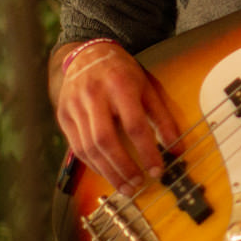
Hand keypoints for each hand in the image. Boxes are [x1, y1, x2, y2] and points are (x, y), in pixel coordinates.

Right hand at [53, 41, 181, 190]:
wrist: (87, 54)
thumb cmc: (122, 72)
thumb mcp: (147, 88)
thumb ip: (162, 118)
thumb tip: (177, 149)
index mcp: (119, 85)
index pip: (134, 125)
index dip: (147, 151)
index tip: (157, 170)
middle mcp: (94, 95)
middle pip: (106, 139)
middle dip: (123, 167)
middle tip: (137, 185)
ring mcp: (75, 105)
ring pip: (88, 147)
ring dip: (108, 172)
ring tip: (124, 186)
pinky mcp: (63, 115)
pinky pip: (77, 147)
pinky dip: (93, 165)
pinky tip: (107, 173)